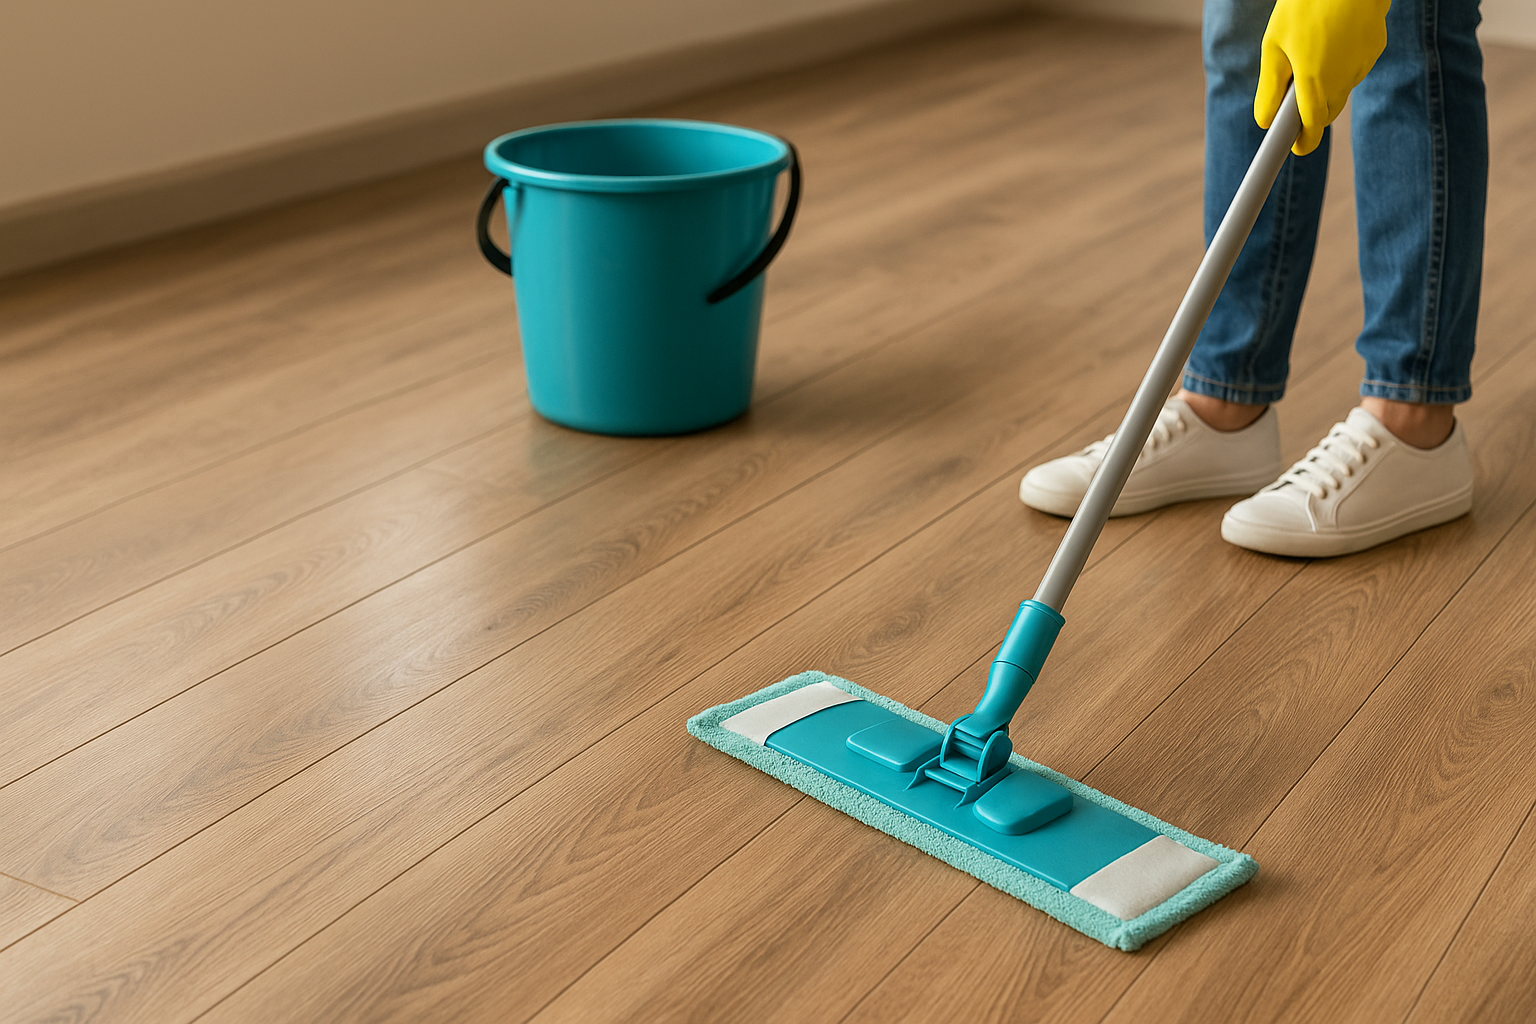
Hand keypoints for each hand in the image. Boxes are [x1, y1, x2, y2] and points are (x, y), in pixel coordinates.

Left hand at [1256, 0, 1390, 154]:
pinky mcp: (1375, 50)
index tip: (1297, 148)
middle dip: (1311, 113)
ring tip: (1311, 53)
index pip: (1312, 128)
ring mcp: (1362, 65)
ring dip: (1326, 85)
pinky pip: (1354, 69)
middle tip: (1294, 98)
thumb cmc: (1305, 6)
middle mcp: (1342, 80)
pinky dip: (1341, 65)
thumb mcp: (1275, 45)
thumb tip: (1265, 121)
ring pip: (1341, 90)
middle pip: (1327, 113)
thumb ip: (1270, 88)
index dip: (1304, 142)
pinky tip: (1332, 41)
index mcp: (1314, 82)